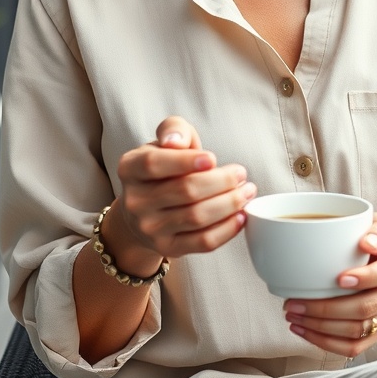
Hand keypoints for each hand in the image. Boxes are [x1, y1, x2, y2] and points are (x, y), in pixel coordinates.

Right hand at [114, 116, 256, 264]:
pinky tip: (240, 216)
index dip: (185, 161)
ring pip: (197, 217)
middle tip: (241, 174)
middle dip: (221, 182)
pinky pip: (202, 242)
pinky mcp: (167, 248)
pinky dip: (226, 229)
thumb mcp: (166, 141)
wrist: (147, 209)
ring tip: (247, 191)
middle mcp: (135, 200)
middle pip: (184, 191)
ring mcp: (149, 228)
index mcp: (130, 168)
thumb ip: (173, 129)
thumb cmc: (164, 167)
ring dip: (229, 204)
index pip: (154, 164)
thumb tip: (175, 142)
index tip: (213, 158)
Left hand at [283, 213, 376, 358]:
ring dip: (321, 328)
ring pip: (358, 330)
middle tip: (295, 303)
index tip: (338, 279)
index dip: (364, 278)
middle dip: (326, 309)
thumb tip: (366, 243)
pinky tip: (306, 331)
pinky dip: (327, 343)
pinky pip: (356, 346)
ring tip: (294, 317)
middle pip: (367, 308)